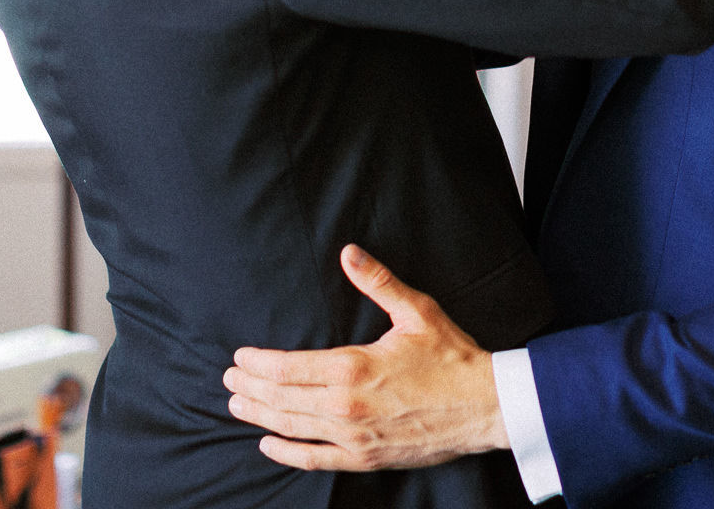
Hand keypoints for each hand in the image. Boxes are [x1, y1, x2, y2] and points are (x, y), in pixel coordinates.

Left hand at [224, 245, 506, 471]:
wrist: (486, 407)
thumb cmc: (453, 357)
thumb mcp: (417, 311)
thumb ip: (378, 282)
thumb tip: (349, 253)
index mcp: (354, 367)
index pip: (288, 367)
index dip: (257, 363)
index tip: (239, 357)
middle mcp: (346, 406)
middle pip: (281, 399)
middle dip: (249, 388)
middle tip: (227, 379)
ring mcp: (354, 437)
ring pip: (291, 428)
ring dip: (259, 417)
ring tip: (236, 405)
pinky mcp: (365, 458)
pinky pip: (315, 459)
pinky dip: (287, 453)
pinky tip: (268, 445)